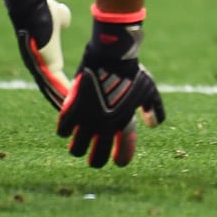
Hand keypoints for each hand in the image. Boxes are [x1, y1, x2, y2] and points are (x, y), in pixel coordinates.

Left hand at [0, 0, 70, 109]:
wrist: (34, 6)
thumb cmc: (45, 10)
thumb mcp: (60, 16)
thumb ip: (63, 21)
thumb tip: (65, 20)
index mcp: (46, 59)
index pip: (57, 78)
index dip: (67, 89)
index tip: (78, 98)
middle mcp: (41, 67)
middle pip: (54, 89)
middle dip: (66, 102)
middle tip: (78, 117)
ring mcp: (40, 68)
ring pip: (54, 91)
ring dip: (66, 102)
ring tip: (78, 115)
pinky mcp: (43, 66)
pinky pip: (55, 84)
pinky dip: (64, 94)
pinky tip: (73, 103)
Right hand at [56, 9, 164, 167]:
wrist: (112, 56)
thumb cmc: (132, 72)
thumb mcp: (149, 90)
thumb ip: (154, 108)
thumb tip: (154, 125)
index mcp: (123, 123)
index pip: (123, 153)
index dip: (121, 159)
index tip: (119, 161)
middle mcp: (105, 125)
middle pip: (96, 159)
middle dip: (96, 160)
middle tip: (95, 157)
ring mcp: (87, 118)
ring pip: (76, 150)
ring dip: (78, 148)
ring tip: (79, 144)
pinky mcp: (72, 109)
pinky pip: (63, 131)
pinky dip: (65, 130)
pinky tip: (68, 126)